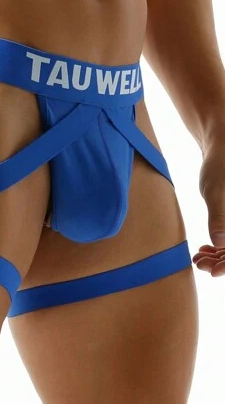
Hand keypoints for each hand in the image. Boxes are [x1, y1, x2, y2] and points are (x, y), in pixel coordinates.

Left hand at [192, 139, 224, 276]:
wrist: (221, 149)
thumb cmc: (220, 166)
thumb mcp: (215, 192)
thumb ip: (219, 217)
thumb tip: (220, 241)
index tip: (213, 271)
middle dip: (223, 262)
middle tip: (200, 264)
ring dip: (220, 257)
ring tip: (198, 258)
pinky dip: (220, 247)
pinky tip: (203, 249)